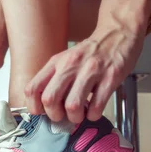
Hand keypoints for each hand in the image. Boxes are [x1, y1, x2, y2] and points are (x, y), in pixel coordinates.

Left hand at [24, 24, 144, 122]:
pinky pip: (97, 106)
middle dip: (55, 115)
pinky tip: (94, 111)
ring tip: (80, 114)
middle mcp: (70, 66)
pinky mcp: (110, 78)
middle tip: (63, 115)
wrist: (118, 33)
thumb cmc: (90, 53)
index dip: (34, 107)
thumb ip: (53, 80)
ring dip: (75, 117)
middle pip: (49, 99)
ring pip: (72, 105)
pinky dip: (93, 115)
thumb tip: (44, 107)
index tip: (43, 112)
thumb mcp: (65, 60)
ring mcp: (91, 71)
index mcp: (56, 63)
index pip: (32, 89)